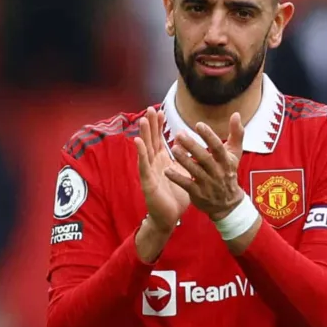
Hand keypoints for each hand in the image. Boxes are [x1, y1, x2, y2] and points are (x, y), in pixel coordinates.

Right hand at [134, 107, 189, 232]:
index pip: (159, 139)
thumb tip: (188, 143)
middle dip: (150, 125)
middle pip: (151, 140)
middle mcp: (154, 164)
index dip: (159, 126)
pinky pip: (143, 165)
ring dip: (144, 135)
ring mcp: (149, 172)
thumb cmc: (175, 195)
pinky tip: (138, 142)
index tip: (161, 111)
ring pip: (145, 150)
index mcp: (162, 161)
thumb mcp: (182, 172)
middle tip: (150, 109)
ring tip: (143, 120)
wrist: (170, 217)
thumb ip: (183, 158)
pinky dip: (141, 153)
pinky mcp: (147, 182)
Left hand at [165, 112, 245, 219]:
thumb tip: (237, 114)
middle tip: (179, 133)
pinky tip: (167, 170)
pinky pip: (187, 185)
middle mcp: (217, 172)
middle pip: (204, 158)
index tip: (198, 124)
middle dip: (192, 146)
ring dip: (183, 160)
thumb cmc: (228, 172)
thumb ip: (236, 134)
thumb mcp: (235, 154)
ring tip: (173, 148)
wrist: (227, 203)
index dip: (209, 136)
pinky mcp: (198, 194)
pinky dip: (177, 177)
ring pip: (195, 171)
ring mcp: (207, 184)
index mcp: (226, 160)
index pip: (218, 147)